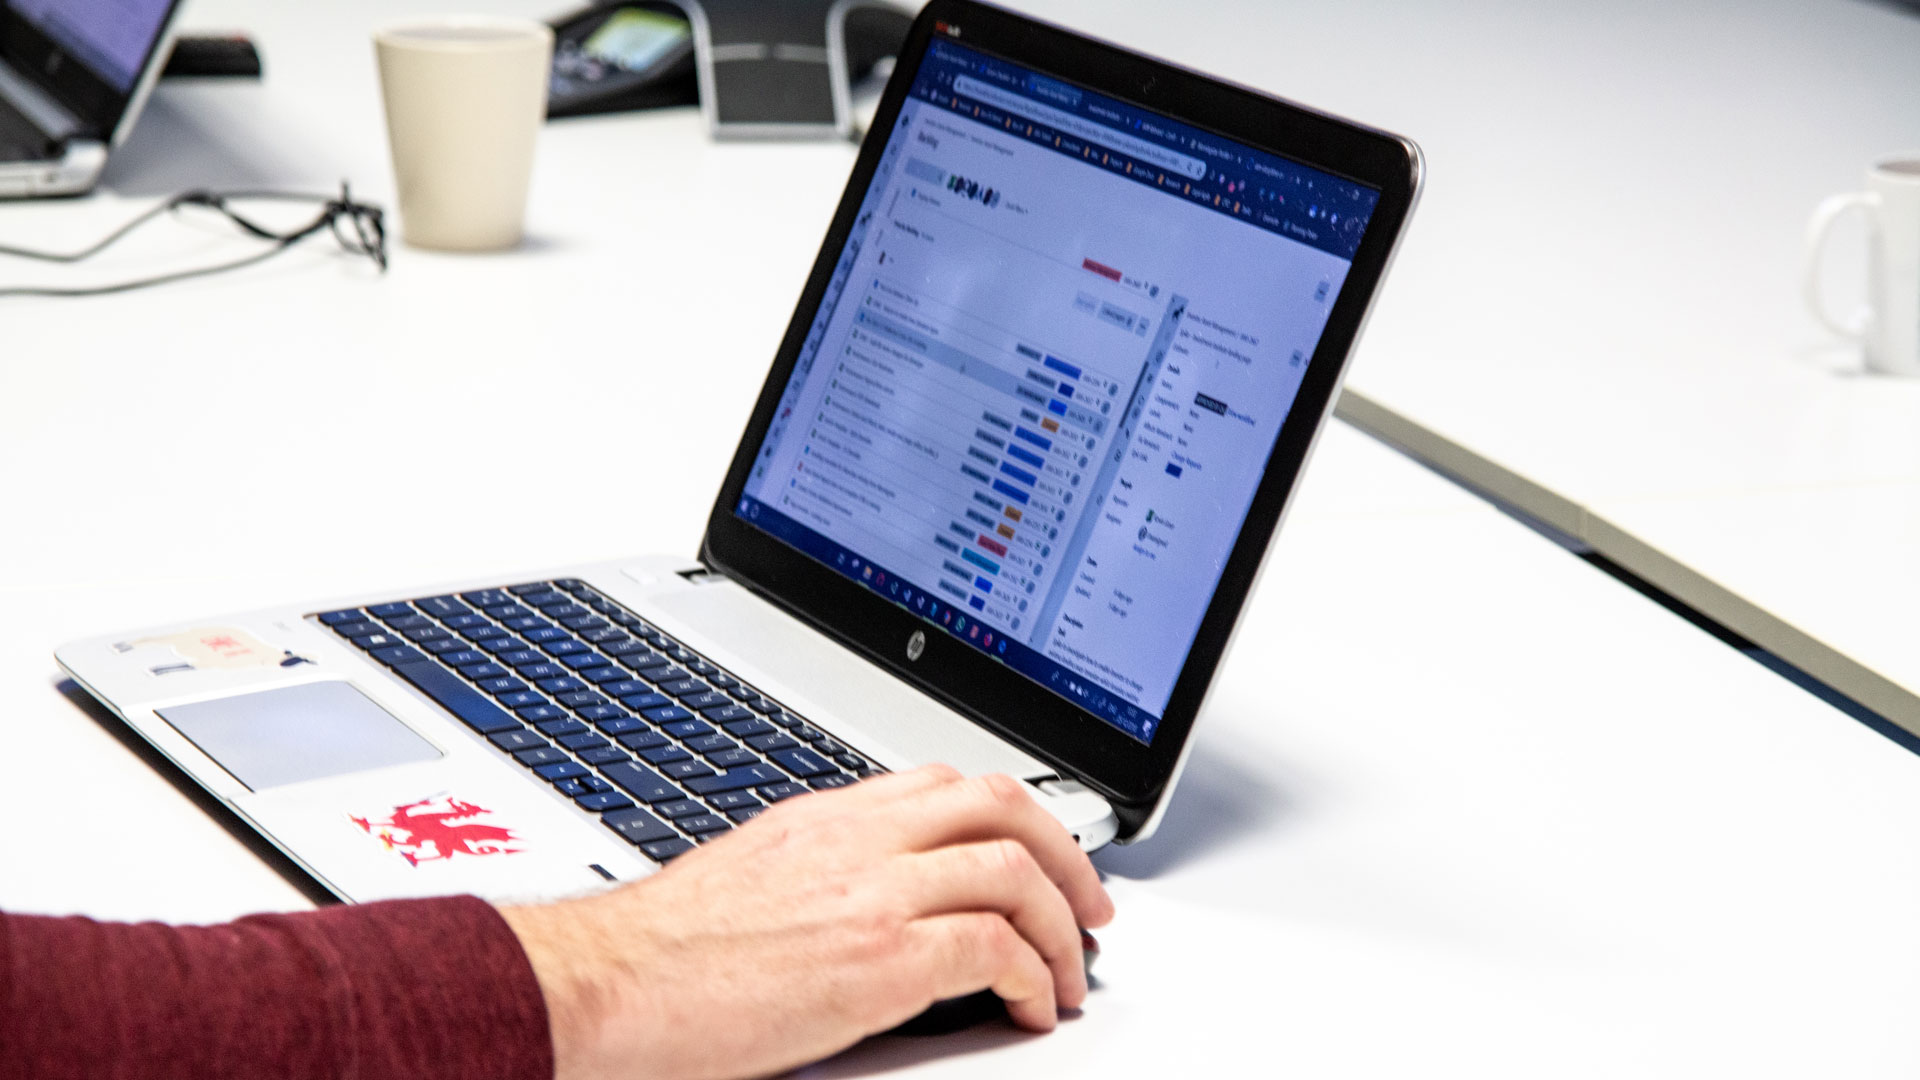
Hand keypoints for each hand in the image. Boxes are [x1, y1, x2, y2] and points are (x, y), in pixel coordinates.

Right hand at [499, 765, 1114, 1079]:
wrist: (610, 985)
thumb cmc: (661, 950)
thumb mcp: (754, 875)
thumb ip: (822, 867)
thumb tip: (871, 892)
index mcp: (829, 817)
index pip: (948, 783)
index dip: (1015, 813)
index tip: (1041, 851)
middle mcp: (859, 839)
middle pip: (1001, 808)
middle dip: (1064, 855)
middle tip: (1088, 907)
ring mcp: (873, 892)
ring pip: (1014, 870)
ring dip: (1062, 925)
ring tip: (1070, 969)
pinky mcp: (880, 959)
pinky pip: (995, 949)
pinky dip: (1032, 976)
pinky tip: (1029, 1005)